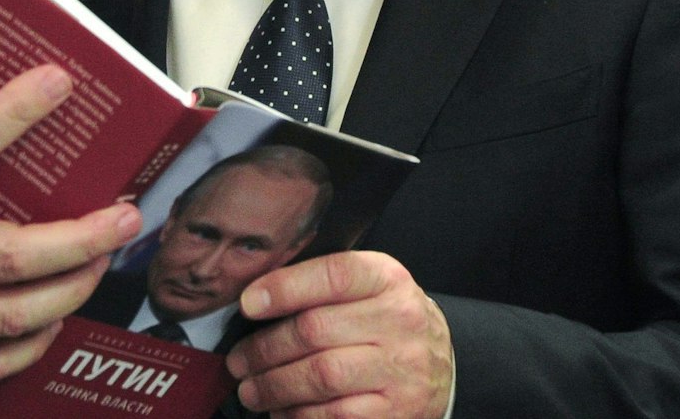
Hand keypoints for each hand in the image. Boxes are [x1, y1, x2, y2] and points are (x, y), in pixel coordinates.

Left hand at [226, 251, 451, 418]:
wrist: (441, 364)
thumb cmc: (385, 320)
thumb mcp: (366, 287)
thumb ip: (319, 286)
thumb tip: (254, 301)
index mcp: (386, 278)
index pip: (333, 275)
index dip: (284, 288)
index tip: (248, 304)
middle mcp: (400, 320)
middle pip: (316, 330)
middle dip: (264, 348)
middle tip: (238, 360)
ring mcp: (401, 368)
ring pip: (322, 376)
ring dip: (274, 385)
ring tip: (251, 388)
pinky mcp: (397, 411)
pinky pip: (336, 415)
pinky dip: (299, 414)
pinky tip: (281, 409)